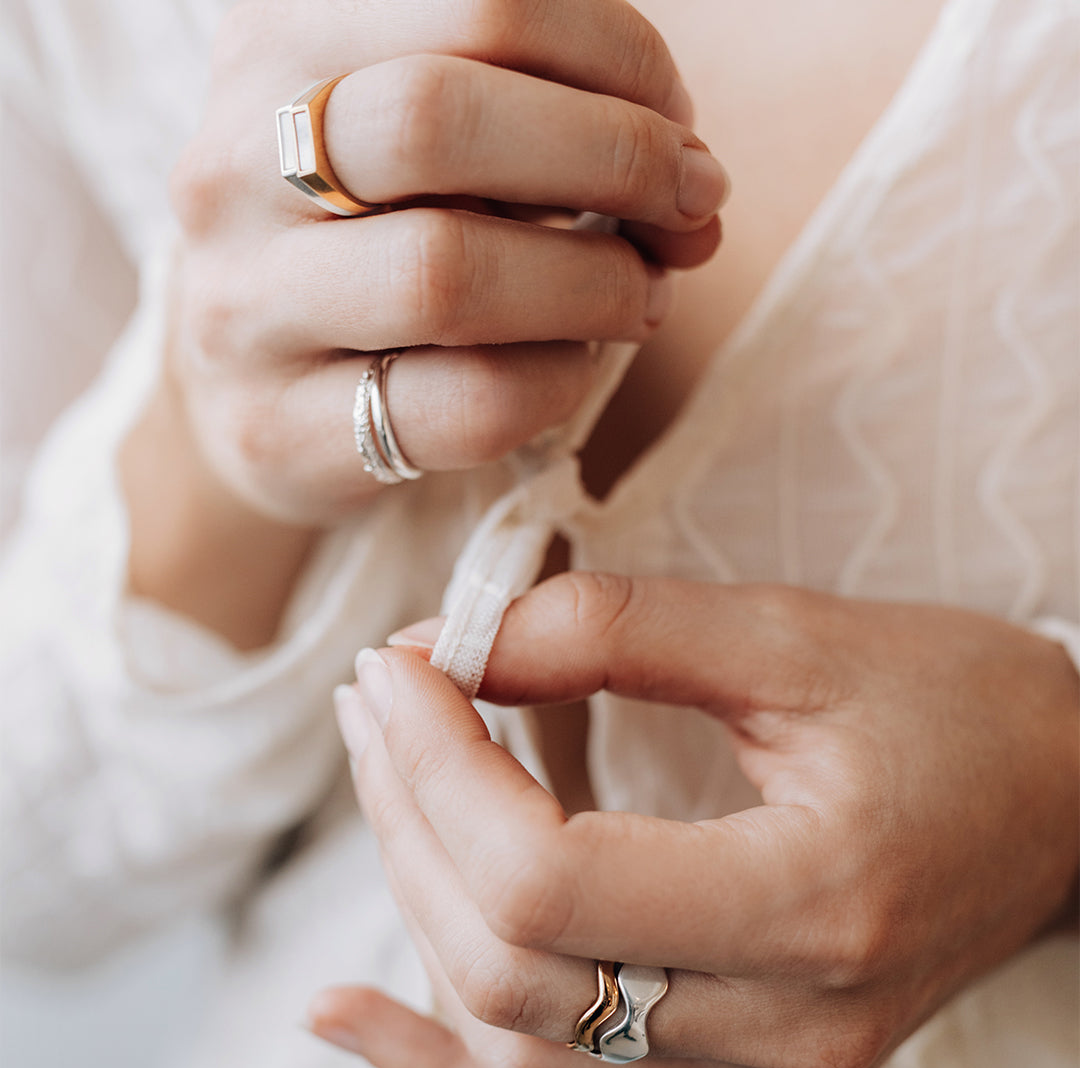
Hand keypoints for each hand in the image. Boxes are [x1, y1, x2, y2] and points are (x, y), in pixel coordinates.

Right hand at [167, 0, 724, 524]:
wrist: (251, 399)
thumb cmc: (375, 244)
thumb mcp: (432, 140)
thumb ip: (549, 119)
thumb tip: (695, 191)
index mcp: (278, 39)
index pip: (478, 0)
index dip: (618, 55)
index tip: (678, 121)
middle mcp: (231, 164)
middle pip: (437, 119)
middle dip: (613, 156)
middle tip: (690, 203)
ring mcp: (242, 306)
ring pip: (444, 274)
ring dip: (594, 283)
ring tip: (641, 295)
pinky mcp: (277, 430)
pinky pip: (464, 403)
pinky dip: (557, 383)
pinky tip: (573, 366)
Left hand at [317, 573, 1077, 1067]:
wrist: (1070, 810)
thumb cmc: (962, 707)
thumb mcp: (798, 636)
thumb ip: (614, 633)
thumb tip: (449, 645)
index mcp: (817, 904)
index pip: (547, 883)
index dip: (439, 768)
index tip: (397, 668)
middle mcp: (790, 1031)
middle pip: (513, 964)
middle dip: (412, 817)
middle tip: (380, 701)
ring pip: (516, 1045)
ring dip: (419, 907)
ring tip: (382, 786)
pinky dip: (438, 1060)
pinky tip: (340, 1015)